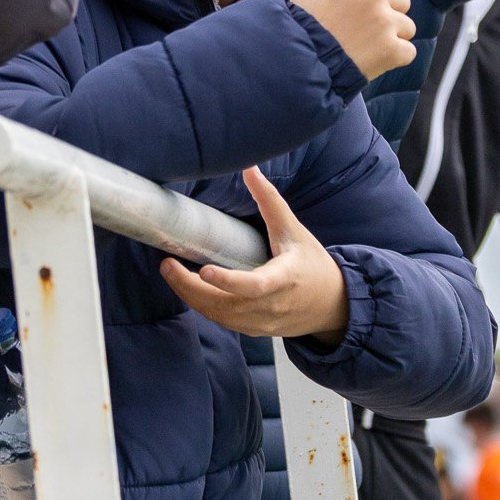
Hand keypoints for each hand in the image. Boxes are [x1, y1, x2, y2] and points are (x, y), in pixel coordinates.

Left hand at [158, 167, 349, 345]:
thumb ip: (270, 201)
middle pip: (226, 304)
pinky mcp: (254, 330)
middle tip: (167, 265)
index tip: (205, 269)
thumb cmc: (312, 264)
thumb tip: (250, 169)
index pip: (254, 285)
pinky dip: (203, 306)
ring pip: (220, 316)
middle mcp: (272, 306)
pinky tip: (187, 288)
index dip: (228, 281)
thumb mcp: (295, 230)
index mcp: (284, 279)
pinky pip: (223, 321)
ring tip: (170, 272)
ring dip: (192, 297)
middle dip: (192, 288)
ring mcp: (262, 322)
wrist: (331, 305)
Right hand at [289, 0, 415, 80]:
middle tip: (356, 29)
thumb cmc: (302, 22)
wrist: (299, 65)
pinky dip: (393, 59)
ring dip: (389, 38)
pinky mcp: (393, 49)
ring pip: (406, 27)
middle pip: (401, 1)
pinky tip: (369, 59)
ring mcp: (386, 22)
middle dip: (385, 15)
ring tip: (360, 45)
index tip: (355, 6)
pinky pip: (408, 51)